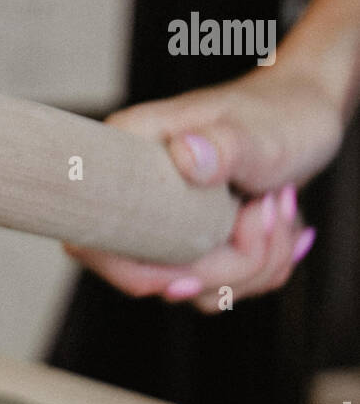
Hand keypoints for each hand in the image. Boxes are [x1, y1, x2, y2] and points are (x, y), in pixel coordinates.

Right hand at [67, 68, 344, 309]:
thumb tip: (186, 156)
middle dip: (232, 262)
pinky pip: (222, 289)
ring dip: (258, 262)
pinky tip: (282, 224)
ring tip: (282, 204)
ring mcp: (167, 231)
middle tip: (273, 205)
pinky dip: (264, 267)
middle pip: (160, 278)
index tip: (190, 275)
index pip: (95, 244)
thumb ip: (225, 145)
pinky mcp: (195, 249)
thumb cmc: (282, 113)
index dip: (136, 274)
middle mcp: (139, 202)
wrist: (309, 114)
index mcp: (128, 163)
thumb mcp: (260, 133)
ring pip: (200, 290)